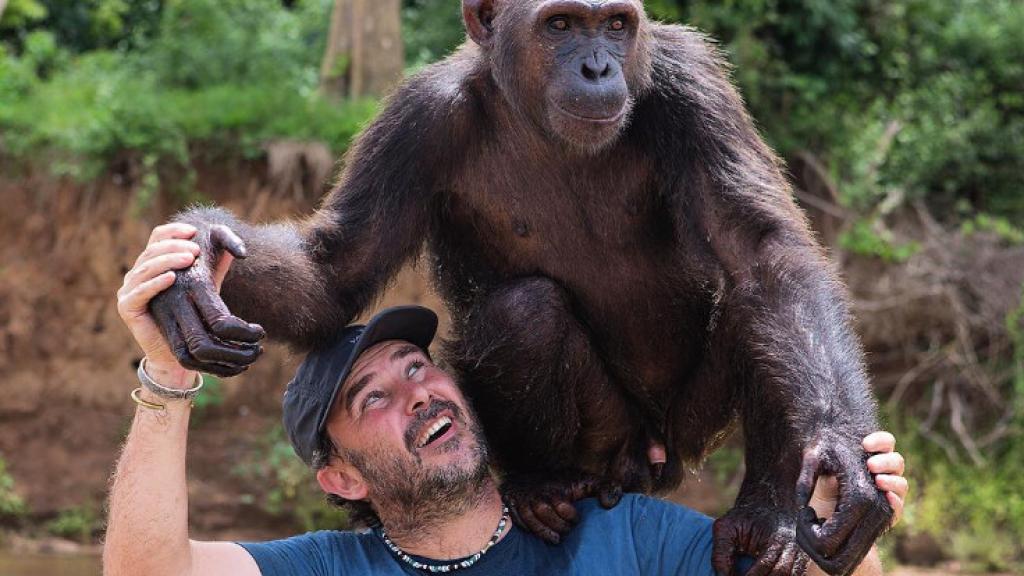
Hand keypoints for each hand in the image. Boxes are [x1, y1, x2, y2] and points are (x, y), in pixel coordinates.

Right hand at [117, 224, 240, 386]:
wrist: (186, 351)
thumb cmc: (197, 316)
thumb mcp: (208, 285)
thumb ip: (217, 265)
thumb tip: (240, 249)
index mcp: (155, 263)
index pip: (158, 237)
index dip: (173, 231)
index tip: (194, 230)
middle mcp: (139, 273)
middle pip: (151, 250)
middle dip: (174, 246)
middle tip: (196, 249)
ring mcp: (130, 289)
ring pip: (145, 268)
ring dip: (167, 260)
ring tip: (188, 258)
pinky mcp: (127, 307)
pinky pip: (138, 291)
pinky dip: (154, 283)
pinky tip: (171, 278)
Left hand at [809, 431, 906, 526]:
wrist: (826, 513)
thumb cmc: (825, 483)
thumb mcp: (822, 467)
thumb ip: (831, 458)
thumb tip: (835, 450)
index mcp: (874, 456)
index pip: (886, 443)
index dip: (880, 440)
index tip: (865, 444)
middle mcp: (886, 473)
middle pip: (897, 462)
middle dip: (885, 462)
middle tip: (870, 464)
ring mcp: (890, 493)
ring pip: (902, 483)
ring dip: (891, 481)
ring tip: (877, 480)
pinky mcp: (890, 513)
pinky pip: (898, 507)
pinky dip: (895, 501)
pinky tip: (886, 497)